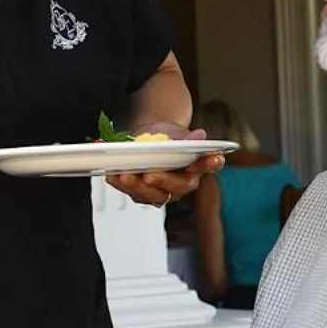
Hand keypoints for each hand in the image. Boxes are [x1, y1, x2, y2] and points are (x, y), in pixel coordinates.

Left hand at [106, 123, 222, 206]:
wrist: (146, 139)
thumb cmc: (164, 138)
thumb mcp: (173, 132)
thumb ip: (184, 137)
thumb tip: (199, 135)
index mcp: (196, 166)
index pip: (208, 165)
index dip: (210, 163)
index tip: (213, 159)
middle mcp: (181, 183)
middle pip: (177, 187)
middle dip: (162, 181)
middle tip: (150, 175)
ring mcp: (162, 191)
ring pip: (153, 195)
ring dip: (137, 186)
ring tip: (125, 175)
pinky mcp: (143, 193)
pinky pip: (132, 193)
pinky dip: (120, 183)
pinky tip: (113, 174)